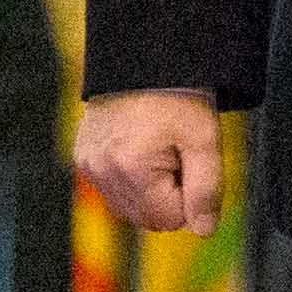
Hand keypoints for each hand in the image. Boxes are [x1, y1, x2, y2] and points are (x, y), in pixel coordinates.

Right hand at [78, 87, 223, 231]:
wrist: (143, 61)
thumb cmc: (177, 96)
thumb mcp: (204, 139)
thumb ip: (207, 189)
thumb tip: (204, 230)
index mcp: (132, 168)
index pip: (172, 219)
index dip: (189, 195)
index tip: (189, 161)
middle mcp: (102, 171)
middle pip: (149, 220)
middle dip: (169, 196)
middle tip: (176, 155)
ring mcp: (89, 166)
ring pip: (130, 209)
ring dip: (150, 191)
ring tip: (158, 151)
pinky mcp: (84, 159)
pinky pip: (114, 191)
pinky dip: (131, 180)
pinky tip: (140, 150)